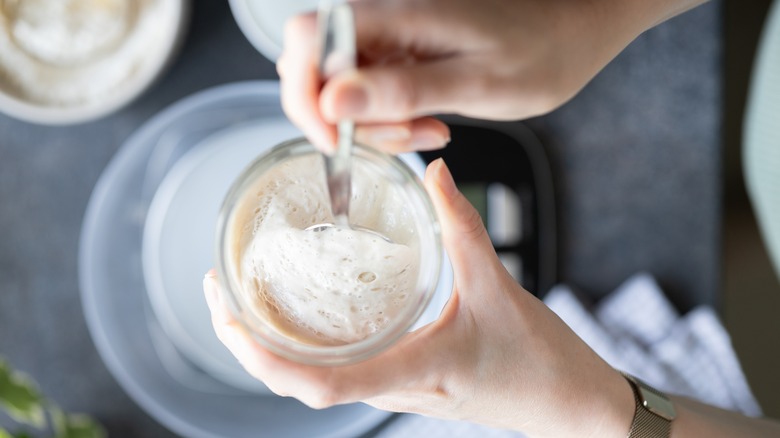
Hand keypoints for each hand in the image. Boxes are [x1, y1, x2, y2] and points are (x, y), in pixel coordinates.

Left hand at [203, 158, 633, 436]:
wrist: (570, 404)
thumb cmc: (540, 363)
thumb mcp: (498, 286)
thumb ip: (463, 225)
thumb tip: (435, 172)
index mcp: (412, 372)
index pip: (319, 386)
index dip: (266, 360)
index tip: (230, 319)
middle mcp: (392, 389)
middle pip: (298, 384)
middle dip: (247, 344)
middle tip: (218, 292)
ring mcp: (394, 389)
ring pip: (313, 378)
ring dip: (270, 344)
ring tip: (243, 297)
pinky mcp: (402, 379)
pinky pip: (338, 368)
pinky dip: (305, 342)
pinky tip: (300, 309)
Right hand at [278, 0, 695, 153]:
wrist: (572, 30)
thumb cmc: (540, 50)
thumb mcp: (476, 82)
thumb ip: (404, 90)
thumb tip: (333, 100)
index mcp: (393, 13)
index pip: (304, 40)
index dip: (304, 94)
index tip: (336, 139)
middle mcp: (380, 21)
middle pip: (317, 73)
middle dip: (350, 121)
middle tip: (409, 135)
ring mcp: (388, 40)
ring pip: (342, 92)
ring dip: (379, 126)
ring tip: (434, 129)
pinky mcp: (399, 57)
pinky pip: (372, 96)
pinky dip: (394, 121)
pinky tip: (433, 122)